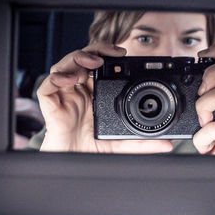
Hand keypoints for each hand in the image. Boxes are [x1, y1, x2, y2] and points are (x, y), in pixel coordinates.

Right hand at [37, 42, 172, 152]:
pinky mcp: (51, 105)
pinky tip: (69, 80)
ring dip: (77, 59)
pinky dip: (57, 78)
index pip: (99, 68)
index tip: (123, 54)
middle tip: (111, 52)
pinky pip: (47, 86)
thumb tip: (167, 144)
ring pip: (64, 67)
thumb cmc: (91, 150)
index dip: (107, 56)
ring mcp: (65, 96)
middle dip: (95, 51)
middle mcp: (79, 92)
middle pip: (82, 61)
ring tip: (92, 63)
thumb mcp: (121, 145)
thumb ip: (142, 143)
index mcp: (94, 95)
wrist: (73, 163)